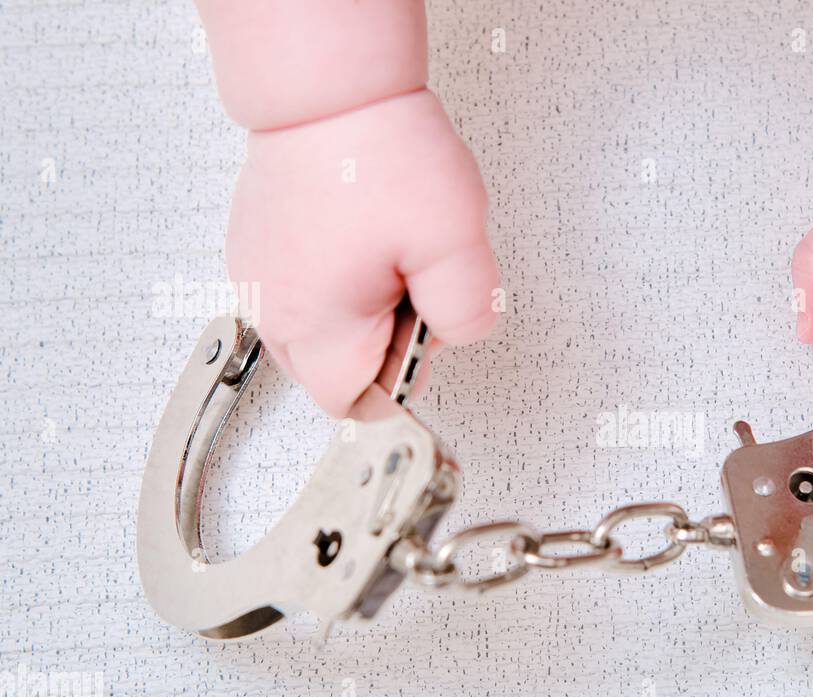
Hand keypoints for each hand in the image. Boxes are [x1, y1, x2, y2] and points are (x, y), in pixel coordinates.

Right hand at [225, 89, 499, 416]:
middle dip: (382, 346)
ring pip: (317, 334)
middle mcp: (274, 309)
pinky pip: (302, 292)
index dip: (403, 378)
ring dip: (359, 312)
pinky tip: (359, 238)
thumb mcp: (455, 246)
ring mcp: (258, 277)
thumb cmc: (377, 153)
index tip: (424, 332)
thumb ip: (467, 313)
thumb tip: (459, 336)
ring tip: (383, 253)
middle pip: (335, 375)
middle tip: (410, 284)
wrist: (329, 87)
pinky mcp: (256, 245)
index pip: (359, 404)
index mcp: (316, 325)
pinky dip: (335, 280)